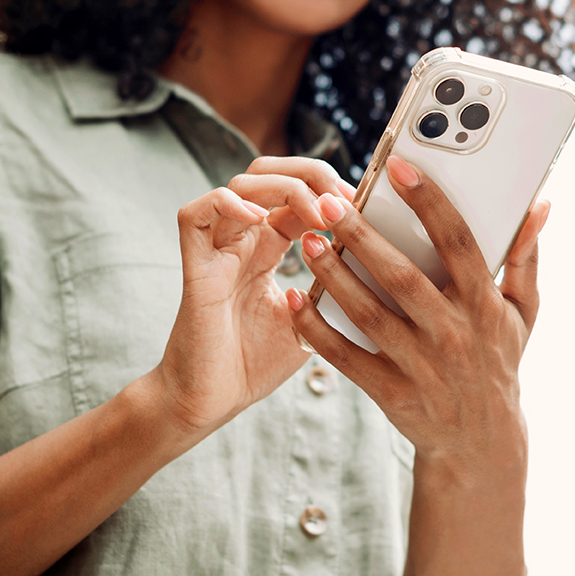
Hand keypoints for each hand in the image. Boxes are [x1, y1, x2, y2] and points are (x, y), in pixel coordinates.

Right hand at [153, 157, 353, 434]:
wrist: (211, 403)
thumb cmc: (256, 364)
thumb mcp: (311, 319)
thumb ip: (332, 286)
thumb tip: (379, 262)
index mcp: (269, 247)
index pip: (298, 192)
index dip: (332, 189)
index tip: (364, 205)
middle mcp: (242, 240)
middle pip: (268, 172)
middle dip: (310, 173)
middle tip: (342, 199)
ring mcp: (217, 250)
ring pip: (240, 184)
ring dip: (283, 188)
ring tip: (316, 213)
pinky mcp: (195, 268)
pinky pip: (195, 214)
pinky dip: (228, 205)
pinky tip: (262, 220)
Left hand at [287, 155, 550, 469]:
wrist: (480, 445)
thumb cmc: (498, 362)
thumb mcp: (523, 312)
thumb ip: (526, 256)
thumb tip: (539, 205)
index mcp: (485, 304)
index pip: (457, 242)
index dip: (429, 202)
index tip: (398, 168)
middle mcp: (454, 333)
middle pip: (402, 275)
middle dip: (363, 235)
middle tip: (329, 202)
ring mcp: (422, 366)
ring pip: (369, 313)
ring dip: (335, 275)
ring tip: (309, 240)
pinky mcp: (392, 393)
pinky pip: (348, 358)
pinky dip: (319, 330)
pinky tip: (296, 300)